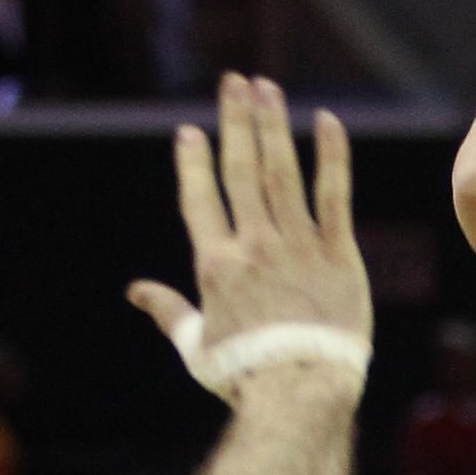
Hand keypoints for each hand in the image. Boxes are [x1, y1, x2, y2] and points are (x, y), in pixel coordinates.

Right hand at [129, 76, 370, 385]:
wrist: (302, 393)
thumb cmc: (246, 377)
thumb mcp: (197, 348)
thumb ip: (168, 312)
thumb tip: (136, 291)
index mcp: (216, 265)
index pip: (201, 198)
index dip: (194, 161)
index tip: (191, 131)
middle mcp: (254, 245)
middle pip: (241, 170)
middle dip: (236, 121)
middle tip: (233, 81)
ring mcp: (298, 246)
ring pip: (283, 172)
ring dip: (273, 125)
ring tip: (266, 87)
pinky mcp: (339, 256)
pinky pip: (334, 196)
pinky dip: (332, 156)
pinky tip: (327, 122)